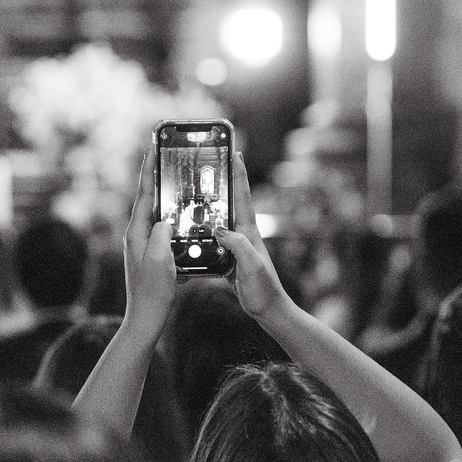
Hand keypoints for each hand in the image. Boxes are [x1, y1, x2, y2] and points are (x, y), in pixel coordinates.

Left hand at [123, 147, 175, 334]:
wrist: (146, 318)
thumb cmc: (153, 292)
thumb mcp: (160, 260)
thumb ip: (162, 235)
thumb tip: (165, 220)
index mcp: (136, 233)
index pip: (144, 194)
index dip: (149, 169)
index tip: (153, 148)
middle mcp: (136, 235)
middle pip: (148, 199)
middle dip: (156, 176)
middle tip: (165, 156)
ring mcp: (142, 245)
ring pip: (155, 213)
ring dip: (164, 195)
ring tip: (175, 178)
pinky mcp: (151, 255)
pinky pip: (162, 229)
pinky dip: (171, 217)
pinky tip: (182, 216)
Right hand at [214, 152, 288, 319]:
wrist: (268, 308)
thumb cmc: (263, 289)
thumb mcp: (251, 265)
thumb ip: (237, 245)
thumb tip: (219, 229)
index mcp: (249, 231)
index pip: (242, 196)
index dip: (238, 173)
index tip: (233, 152)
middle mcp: (243, 233)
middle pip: (232, 199)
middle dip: (225, 178)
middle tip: (214, 160)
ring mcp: (236, 243)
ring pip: (222, 215)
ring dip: (213, 199)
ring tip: (199, 184)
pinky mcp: (229, 255)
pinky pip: (215, 234)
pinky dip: (205, 223)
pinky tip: (194, 222)